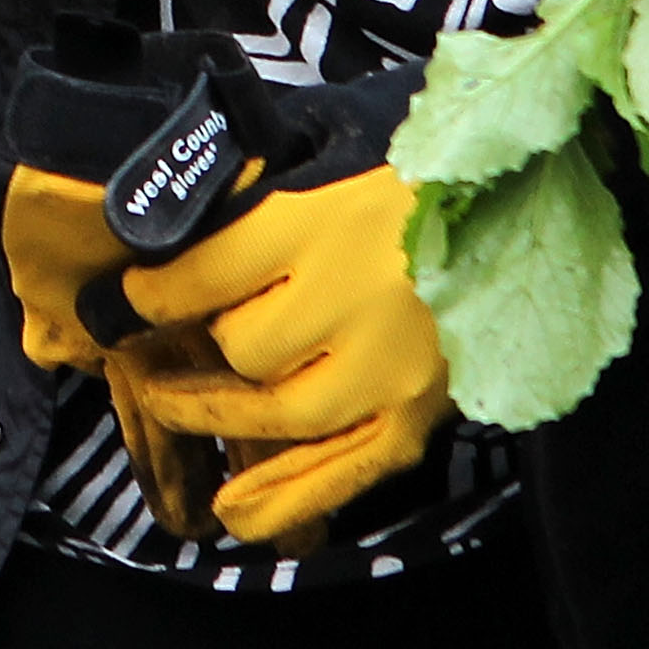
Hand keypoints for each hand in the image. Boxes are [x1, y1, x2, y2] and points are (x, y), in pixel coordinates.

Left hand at [116, 166, 451, 543]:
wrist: (522, 199)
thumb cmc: (418, 166)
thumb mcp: (341, 142)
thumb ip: (269, 182)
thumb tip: (178, 214)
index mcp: (331, 217)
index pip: (209, 271)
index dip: (152, 291)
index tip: (126, 297)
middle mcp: (357, 297)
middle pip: (242, 344)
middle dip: (200, 343)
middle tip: (161, 347)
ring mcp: (391, 366)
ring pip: (278, 411)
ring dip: (217, 415)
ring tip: (173, 406)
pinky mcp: (420, 413)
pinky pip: (340, 471)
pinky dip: (283, 496)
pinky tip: (233, 507)